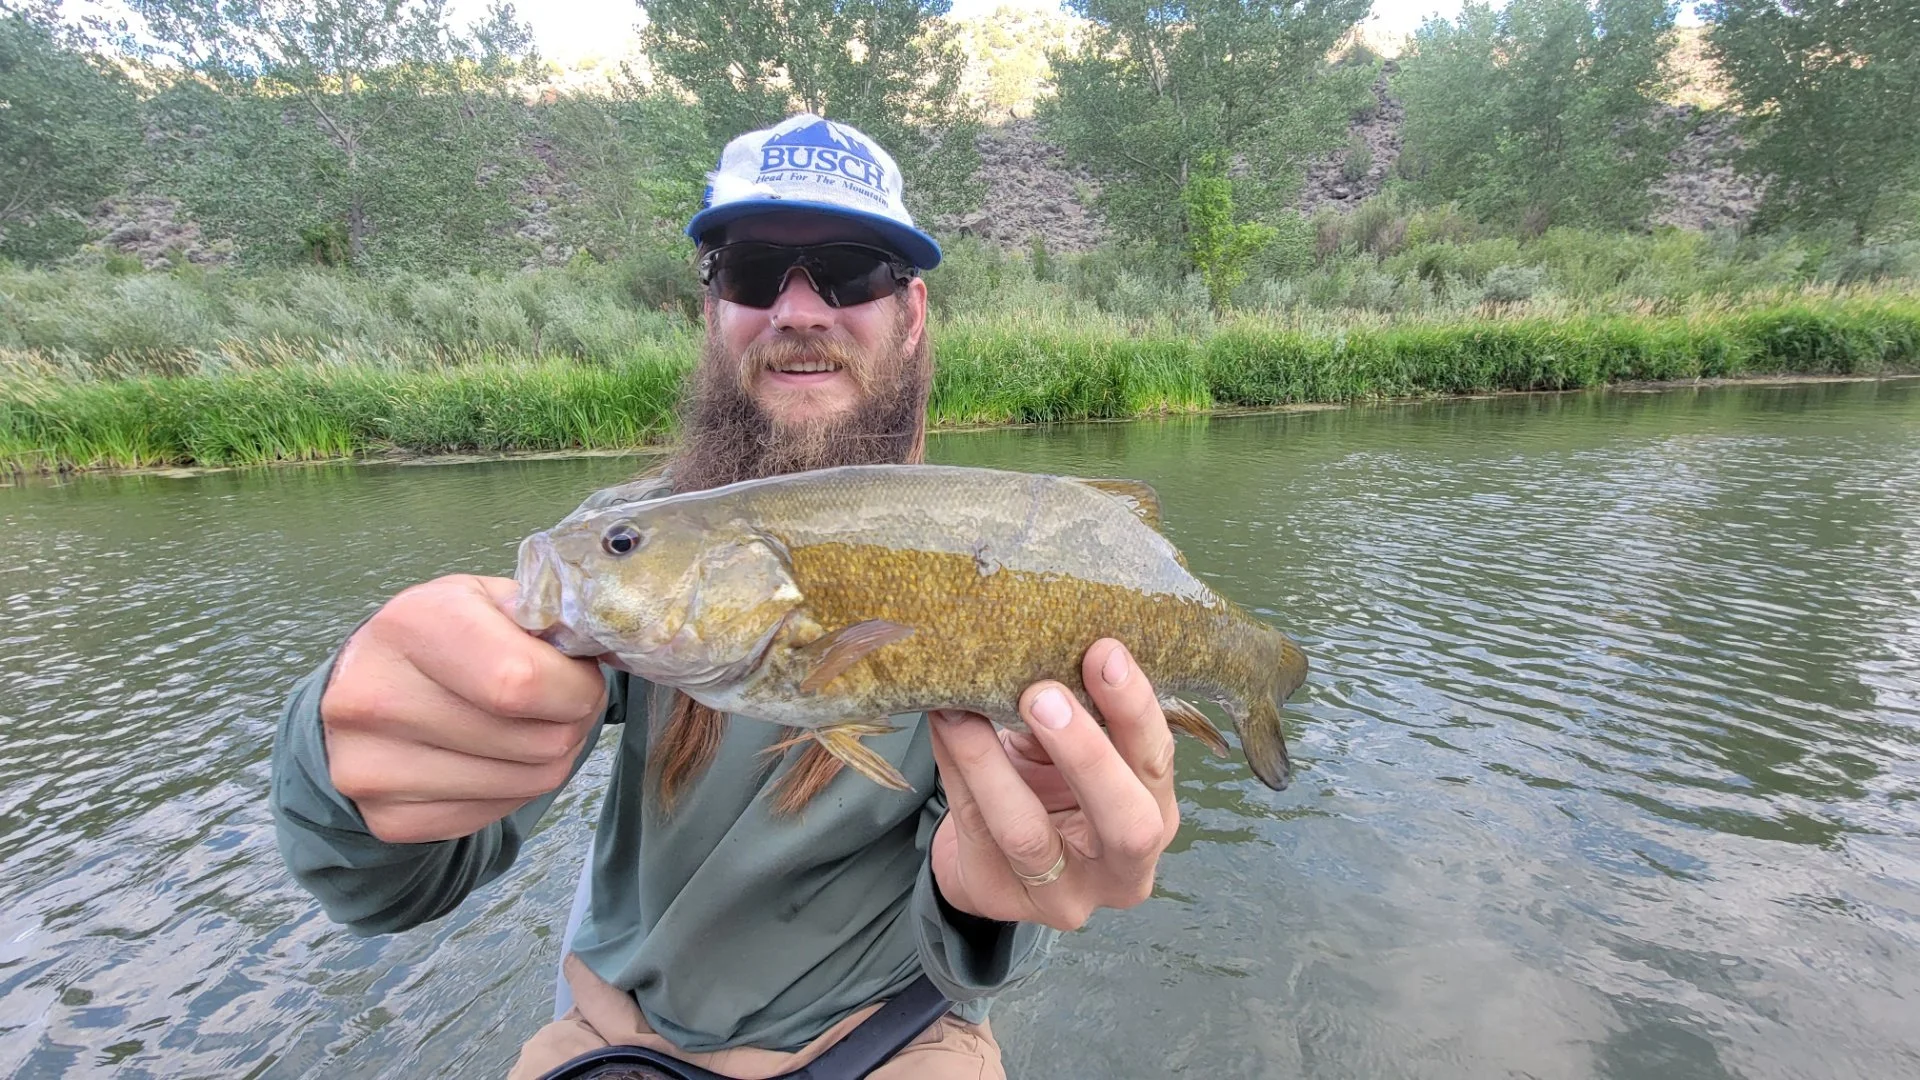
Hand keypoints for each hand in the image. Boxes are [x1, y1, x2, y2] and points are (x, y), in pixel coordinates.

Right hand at [320, 575, 608, 843]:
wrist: (364, 685)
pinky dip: (514, 790)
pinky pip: (494, 815)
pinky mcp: (387, 818)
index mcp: (412, 624)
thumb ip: (547, 615)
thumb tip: (606, 646)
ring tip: (531, 727)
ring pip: (527, 784)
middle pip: (536, 741)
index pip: (522, 681)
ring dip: (550, 759)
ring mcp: (372, 766)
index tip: (580, 678)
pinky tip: (494, 758)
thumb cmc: (443, 635)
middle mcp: (376, 697)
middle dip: (573, 723)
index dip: (575, 687)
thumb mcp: (489, 598)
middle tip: (563, 704)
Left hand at [927, 639, 1179, 931]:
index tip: (1103, 652)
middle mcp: (1123, 871)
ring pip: (1028, 833)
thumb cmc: (1050, 783)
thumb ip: (1075, 712)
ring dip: (992, 763)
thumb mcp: (1074, 751)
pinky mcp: (1000, 898)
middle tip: (1042, 695)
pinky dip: (957, 770)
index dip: (1134, 710)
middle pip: (1126, 822)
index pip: (1157, 764)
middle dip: (1087, 754)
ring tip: (964, 709)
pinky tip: (943, 725)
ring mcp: (1063, 898)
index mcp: (1157, 816)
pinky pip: (975, 827)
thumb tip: (1040, 641)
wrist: (996, 853)